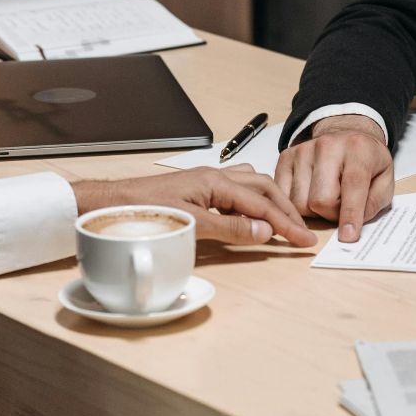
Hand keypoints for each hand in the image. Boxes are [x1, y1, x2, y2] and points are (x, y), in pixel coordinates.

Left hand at [73, 166, 317, 247]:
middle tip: (302, 231)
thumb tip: (265, 232)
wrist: (111, 204)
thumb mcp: (192, 225)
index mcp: (216, 181)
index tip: (304, 239)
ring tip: (284, 220)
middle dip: (285, 209)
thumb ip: (230, 228)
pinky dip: (252, 201)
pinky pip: (235, 190)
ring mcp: (205, 181)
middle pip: (263, 187)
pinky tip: (251, 214)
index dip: (286, 223)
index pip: (261, 203)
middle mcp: (214, 176)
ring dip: (271, 201)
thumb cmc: (144, 212)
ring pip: (250, 185)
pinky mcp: (196, 190)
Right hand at [273, 115, 392, 242]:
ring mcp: (303, 150)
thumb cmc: (367, 160)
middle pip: (320, 200)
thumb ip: (373, 203)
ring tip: (326, 198)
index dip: (350, 215)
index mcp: (358, 150)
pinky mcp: (286, 157)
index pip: (352, 187)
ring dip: (314, 210)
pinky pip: (283, 194)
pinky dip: (295, 204)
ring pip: (299, 202)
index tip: (348, 236)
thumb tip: (351, 226)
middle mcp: (328, 146)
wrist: (346, 133)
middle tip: (340, 207)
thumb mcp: (385, 180)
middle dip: (331, 214)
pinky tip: (308, 195)